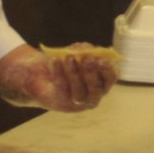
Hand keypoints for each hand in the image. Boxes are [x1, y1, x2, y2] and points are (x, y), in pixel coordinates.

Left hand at [0, 47, 116, 111]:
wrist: (42, 77)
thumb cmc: (67, 63)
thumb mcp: (77, 53)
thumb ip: (83, 49)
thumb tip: (83, 49)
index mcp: (102, 82)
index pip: (111, 78)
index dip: (108, 70)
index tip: (102, 59)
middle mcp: (94, 96)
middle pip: (96, 88)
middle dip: (92, 72)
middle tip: (87, 58)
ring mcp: (78, 103)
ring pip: (79, 92)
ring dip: (75, 73)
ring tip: (69, 58)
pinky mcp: (62, 103)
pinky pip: (62, 89)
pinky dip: (59, 74)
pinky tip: (55, 61)